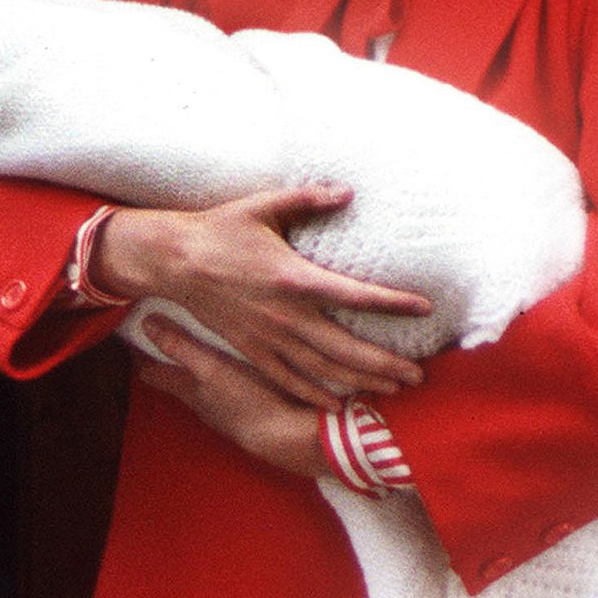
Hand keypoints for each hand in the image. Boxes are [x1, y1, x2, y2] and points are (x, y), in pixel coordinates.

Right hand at [89, 185, 430, 408]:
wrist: (173, 261)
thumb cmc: (221, 229)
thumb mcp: (265, 205)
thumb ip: (310, 198)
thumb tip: (348, 192)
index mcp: (295, 277)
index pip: (356, 295)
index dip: (393, 303)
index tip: (423, 306)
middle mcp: (285, 315)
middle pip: (346, 348)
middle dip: (385, 364)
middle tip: (419, 375)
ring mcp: (267, 338)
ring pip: (322, 370)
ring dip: (360, 382)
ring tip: (393, 391)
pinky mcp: (250, 349)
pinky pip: (287, 379)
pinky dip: (314, 395)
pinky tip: (337, 404)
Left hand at [132, 313, 330, 476]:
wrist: (286, 436)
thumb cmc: (247, 400)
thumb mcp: (211, 367)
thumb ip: (180, 347)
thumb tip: (146, 324)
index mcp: (187, 388)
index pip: (150, 372)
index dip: (139, 354)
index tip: (131, 334)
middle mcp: (201, 402)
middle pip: (174, 378)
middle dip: (168, 357)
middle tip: (165, 330)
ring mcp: (224, 409)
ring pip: (202, 385)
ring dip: (198, 366)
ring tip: (202, 342)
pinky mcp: (248, 411)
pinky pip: (228, 389)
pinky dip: (225, 374)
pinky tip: (239, 365)